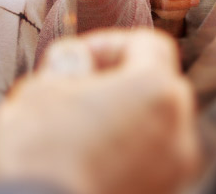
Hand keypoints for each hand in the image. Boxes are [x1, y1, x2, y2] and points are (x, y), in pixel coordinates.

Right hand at [0, 29, 199, 193]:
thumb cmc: (36, 155)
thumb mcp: (39, 90)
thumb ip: (67, 66)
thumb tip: (73, 63)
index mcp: (156, 90)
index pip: (149, 45)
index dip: (110, 44)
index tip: (77, 59)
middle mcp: (179, 130)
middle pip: (157, 88)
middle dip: (119, 83)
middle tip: (75, 92)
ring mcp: (174, 170)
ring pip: (155, 128)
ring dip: (123, 120)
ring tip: (77, 131)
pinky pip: (149, 162)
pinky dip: (125, 154)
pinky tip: (87, 160)